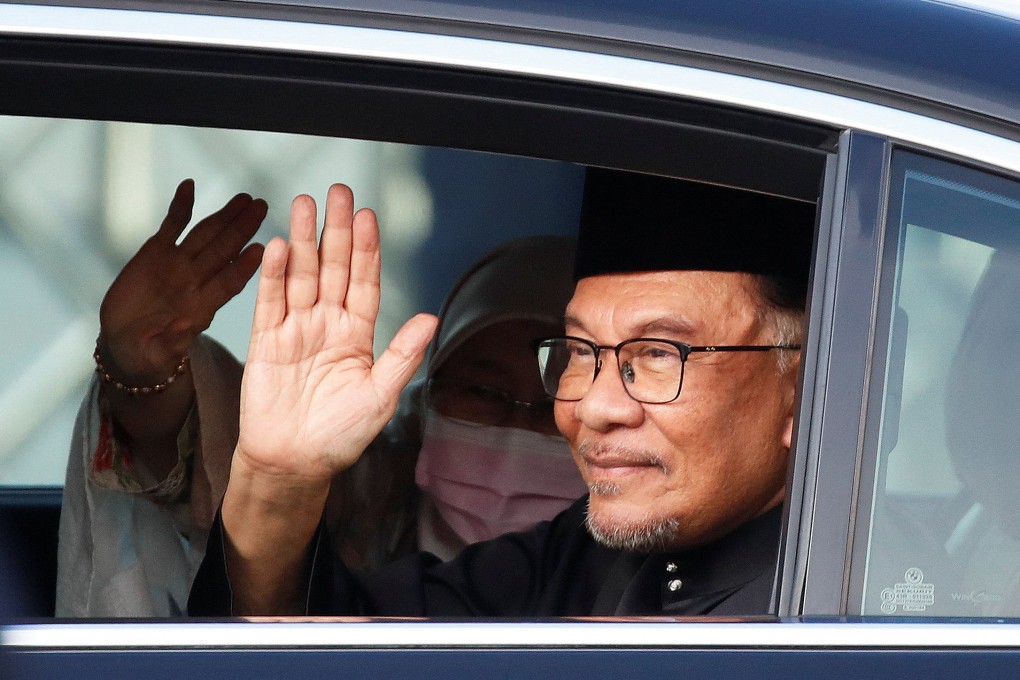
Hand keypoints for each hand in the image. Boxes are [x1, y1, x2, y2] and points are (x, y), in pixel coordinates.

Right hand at [98, 179, 266, 383]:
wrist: (128, 343)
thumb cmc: (150, 354)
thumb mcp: (158, 354)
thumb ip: (171, 342)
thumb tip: (185, 327)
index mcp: (203, 306)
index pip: (229, 283)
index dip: (244, 267)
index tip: (262, 250)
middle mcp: (197, 280)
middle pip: (224, 250)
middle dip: (242, 228)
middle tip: (262, 207)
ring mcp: (179, 263)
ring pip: (206, 233)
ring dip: (224, 215)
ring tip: (244, 197)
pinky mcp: (157, 251)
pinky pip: (172, 225)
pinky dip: (180, 206)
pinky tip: (189, 186)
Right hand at [234, 184, 436, 482]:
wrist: (293, 463)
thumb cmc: (340, 436)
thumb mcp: (380, 397)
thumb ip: (402, 355)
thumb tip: (430, 318)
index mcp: (358, 336)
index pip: (365, 283)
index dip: (367, 251)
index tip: (369, 218)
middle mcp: (328, 326)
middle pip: (334, 269)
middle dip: (337, 231)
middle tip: (340, 193)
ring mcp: (297, 330)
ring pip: (303, 276)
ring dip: (306, 241)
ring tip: (307, 204)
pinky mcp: (267, 342)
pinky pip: (271, 302)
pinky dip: (275, 275)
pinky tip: (282, 247)